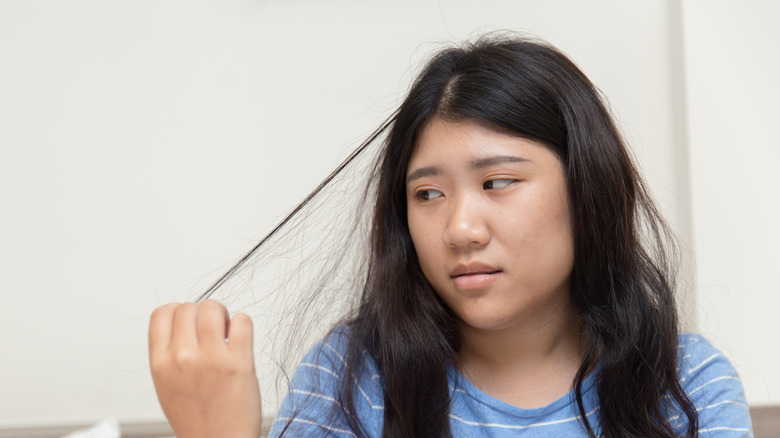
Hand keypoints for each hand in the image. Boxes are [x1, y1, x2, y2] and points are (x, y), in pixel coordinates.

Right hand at [149, 300, 261, 437]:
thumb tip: (181, 325)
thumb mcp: (167, 387)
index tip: (189, 320)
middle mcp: (182, 358)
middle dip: (203, 313)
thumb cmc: (197, 420)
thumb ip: (169, 355)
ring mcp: (210, 359)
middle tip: (213, 330)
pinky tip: (240, 340)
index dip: (178, 311)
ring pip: (213, 308)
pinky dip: (243, 324)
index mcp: (160, 364)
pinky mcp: (238, 362)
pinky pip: (242, 321)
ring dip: (223, 315)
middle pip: (189, 306)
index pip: (162, 313)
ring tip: (226, 333)